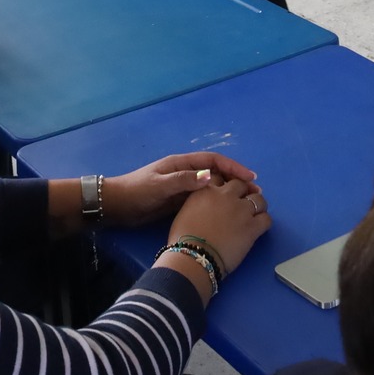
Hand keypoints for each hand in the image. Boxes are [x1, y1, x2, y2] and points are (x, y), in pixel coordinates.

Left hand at [103, 153, 258, 226]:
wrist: (118, 206)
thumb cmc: (137, 192)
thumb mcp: (160, 185)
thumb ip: (183, 180)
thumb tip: (211, 177)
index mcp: (181, 164)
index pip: (213, 161)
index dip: (233, 167)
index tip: (250, 178)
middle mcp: (185, 173)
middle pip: (217, 173)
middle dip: (236, 180)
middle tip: (254, 192)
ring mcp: (183, 187)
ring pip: (213, 187)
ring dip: (229, 192)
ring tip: (247, 203)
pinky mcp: (180, 201)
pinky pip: (204, 199)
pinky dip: (218, 203)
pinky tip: (227, 213)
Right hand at [168, 173, 272, 279]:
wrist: (195, 256)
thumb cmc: (183, 237)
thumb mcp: (186, 210)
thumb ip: (198, 201)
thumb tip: (205, 206)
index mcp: (207, 190)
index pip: (220, 178)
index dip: (224, 186)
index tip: (225, 194)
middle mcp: (226, 195)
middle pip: (241, 184)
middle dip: (242, 192)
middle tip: (241, 204)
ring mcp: (241, 210)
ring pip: (258, 199)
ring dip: (257, 205)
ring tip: (254, 214)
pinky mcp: (252, 226)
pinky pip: (266, 219)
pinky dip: (263, 222)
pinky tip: (258, 228)